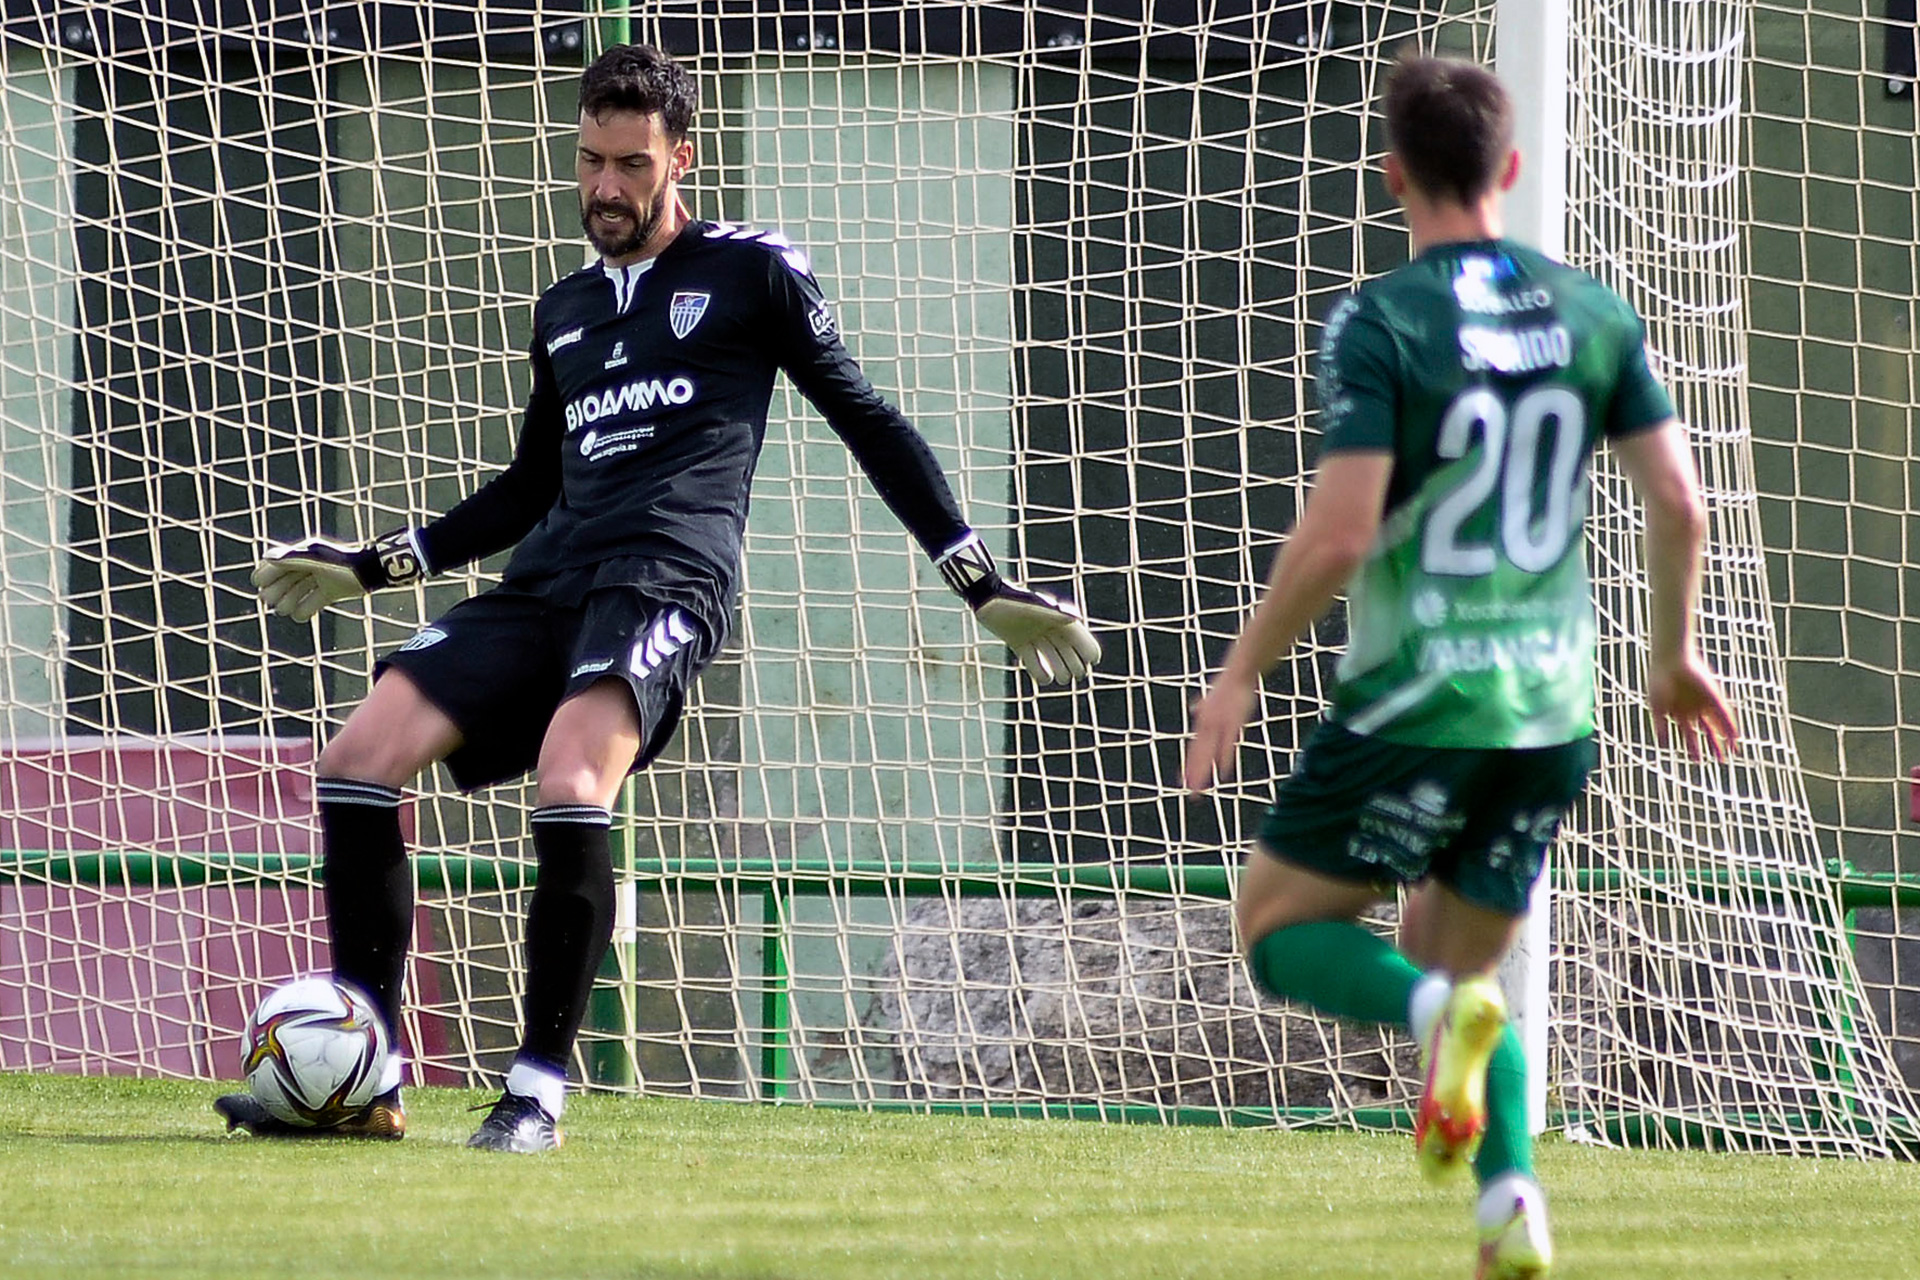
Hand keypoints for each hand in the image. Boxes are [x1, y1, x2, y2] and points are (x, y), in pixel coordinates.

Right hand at [251, 530, 423, 622]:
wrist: (371, 573)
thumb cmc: (342, 563)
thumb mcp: (315, 560)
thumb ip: (291, 559)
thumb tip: (267, 558)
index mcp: (302, 554)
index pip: (276, 564)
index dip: (266, 574)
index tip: (260, 584)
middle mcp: (309, 566)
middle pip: (284, 580)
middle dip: (276, 590)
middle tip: (270, 601)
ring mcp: (320, 580)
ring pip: (297, 593)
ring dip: (288, 602)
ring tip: (284, 610)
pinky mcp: (330, 593)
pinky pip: (312, 604)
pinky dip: (304, 611)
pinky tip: (300, 616)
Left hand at [934, 532, 1097, 685]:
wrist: (985, 599)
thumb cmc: (1012, 600)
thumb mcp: (1033, 606)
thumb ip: (1054, 612)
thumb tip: (1076, 617)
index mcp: (1056, 618)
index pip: (1079, 636)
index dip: (1088, 648)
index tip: (1092, 661)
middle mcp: (1047, 628)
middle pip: (1068, 650)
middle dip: (1076, 664)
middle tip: (1077, 675)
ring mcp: (1033, 637)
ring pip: (1052, 657)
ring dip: (1061, 669)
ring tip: (1062, 679)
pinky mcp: (1019, 643)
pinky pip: (1033, 661)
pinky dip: (1040, 671)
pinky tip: (1045, 678)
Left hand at [1185, 671, 1258, 793]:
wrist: (1237, 674)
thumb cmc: (1226, 687)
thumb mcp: (1210, 699)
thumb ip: (1201, 706)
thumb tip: (1194, 707)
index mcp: (1202, 724)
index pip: (1193, 750)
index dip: (1188, 767)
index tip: (1183, 782)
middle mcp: (1206, 727)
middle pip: (1198, 756)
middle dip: (1194, 776)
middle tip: (1191, 794)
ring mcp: (1219, 726)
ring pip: (1209, 754)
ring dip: (1204, 772)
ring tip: (1199, 788)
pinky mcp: (1233, 724)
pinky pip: (1227, 746)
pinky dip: (1224, 759)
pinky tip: (1222, 773)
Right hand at [1647, 655, 1736, 759]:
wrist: (1670, 660)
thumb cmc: (1659, 681)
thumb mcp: (1657, 707)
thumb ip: (1660, 726)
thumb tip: (1663, 746)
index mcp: (1680, 712)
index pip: (1690, 734)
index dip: (1694, 748)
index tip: (1698, 760)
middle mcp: (1694, 709)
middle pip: (1706, 731)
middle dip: (1712, 746)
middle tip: (1720, 760)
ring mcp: (1705, 703)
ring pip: (1717, 724)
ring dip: (1725, 738)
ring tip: (1733, 752)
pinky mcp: (1713, 696)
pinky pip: (1724, 714)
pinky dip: (1728, 726)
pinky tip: (1734, 737)